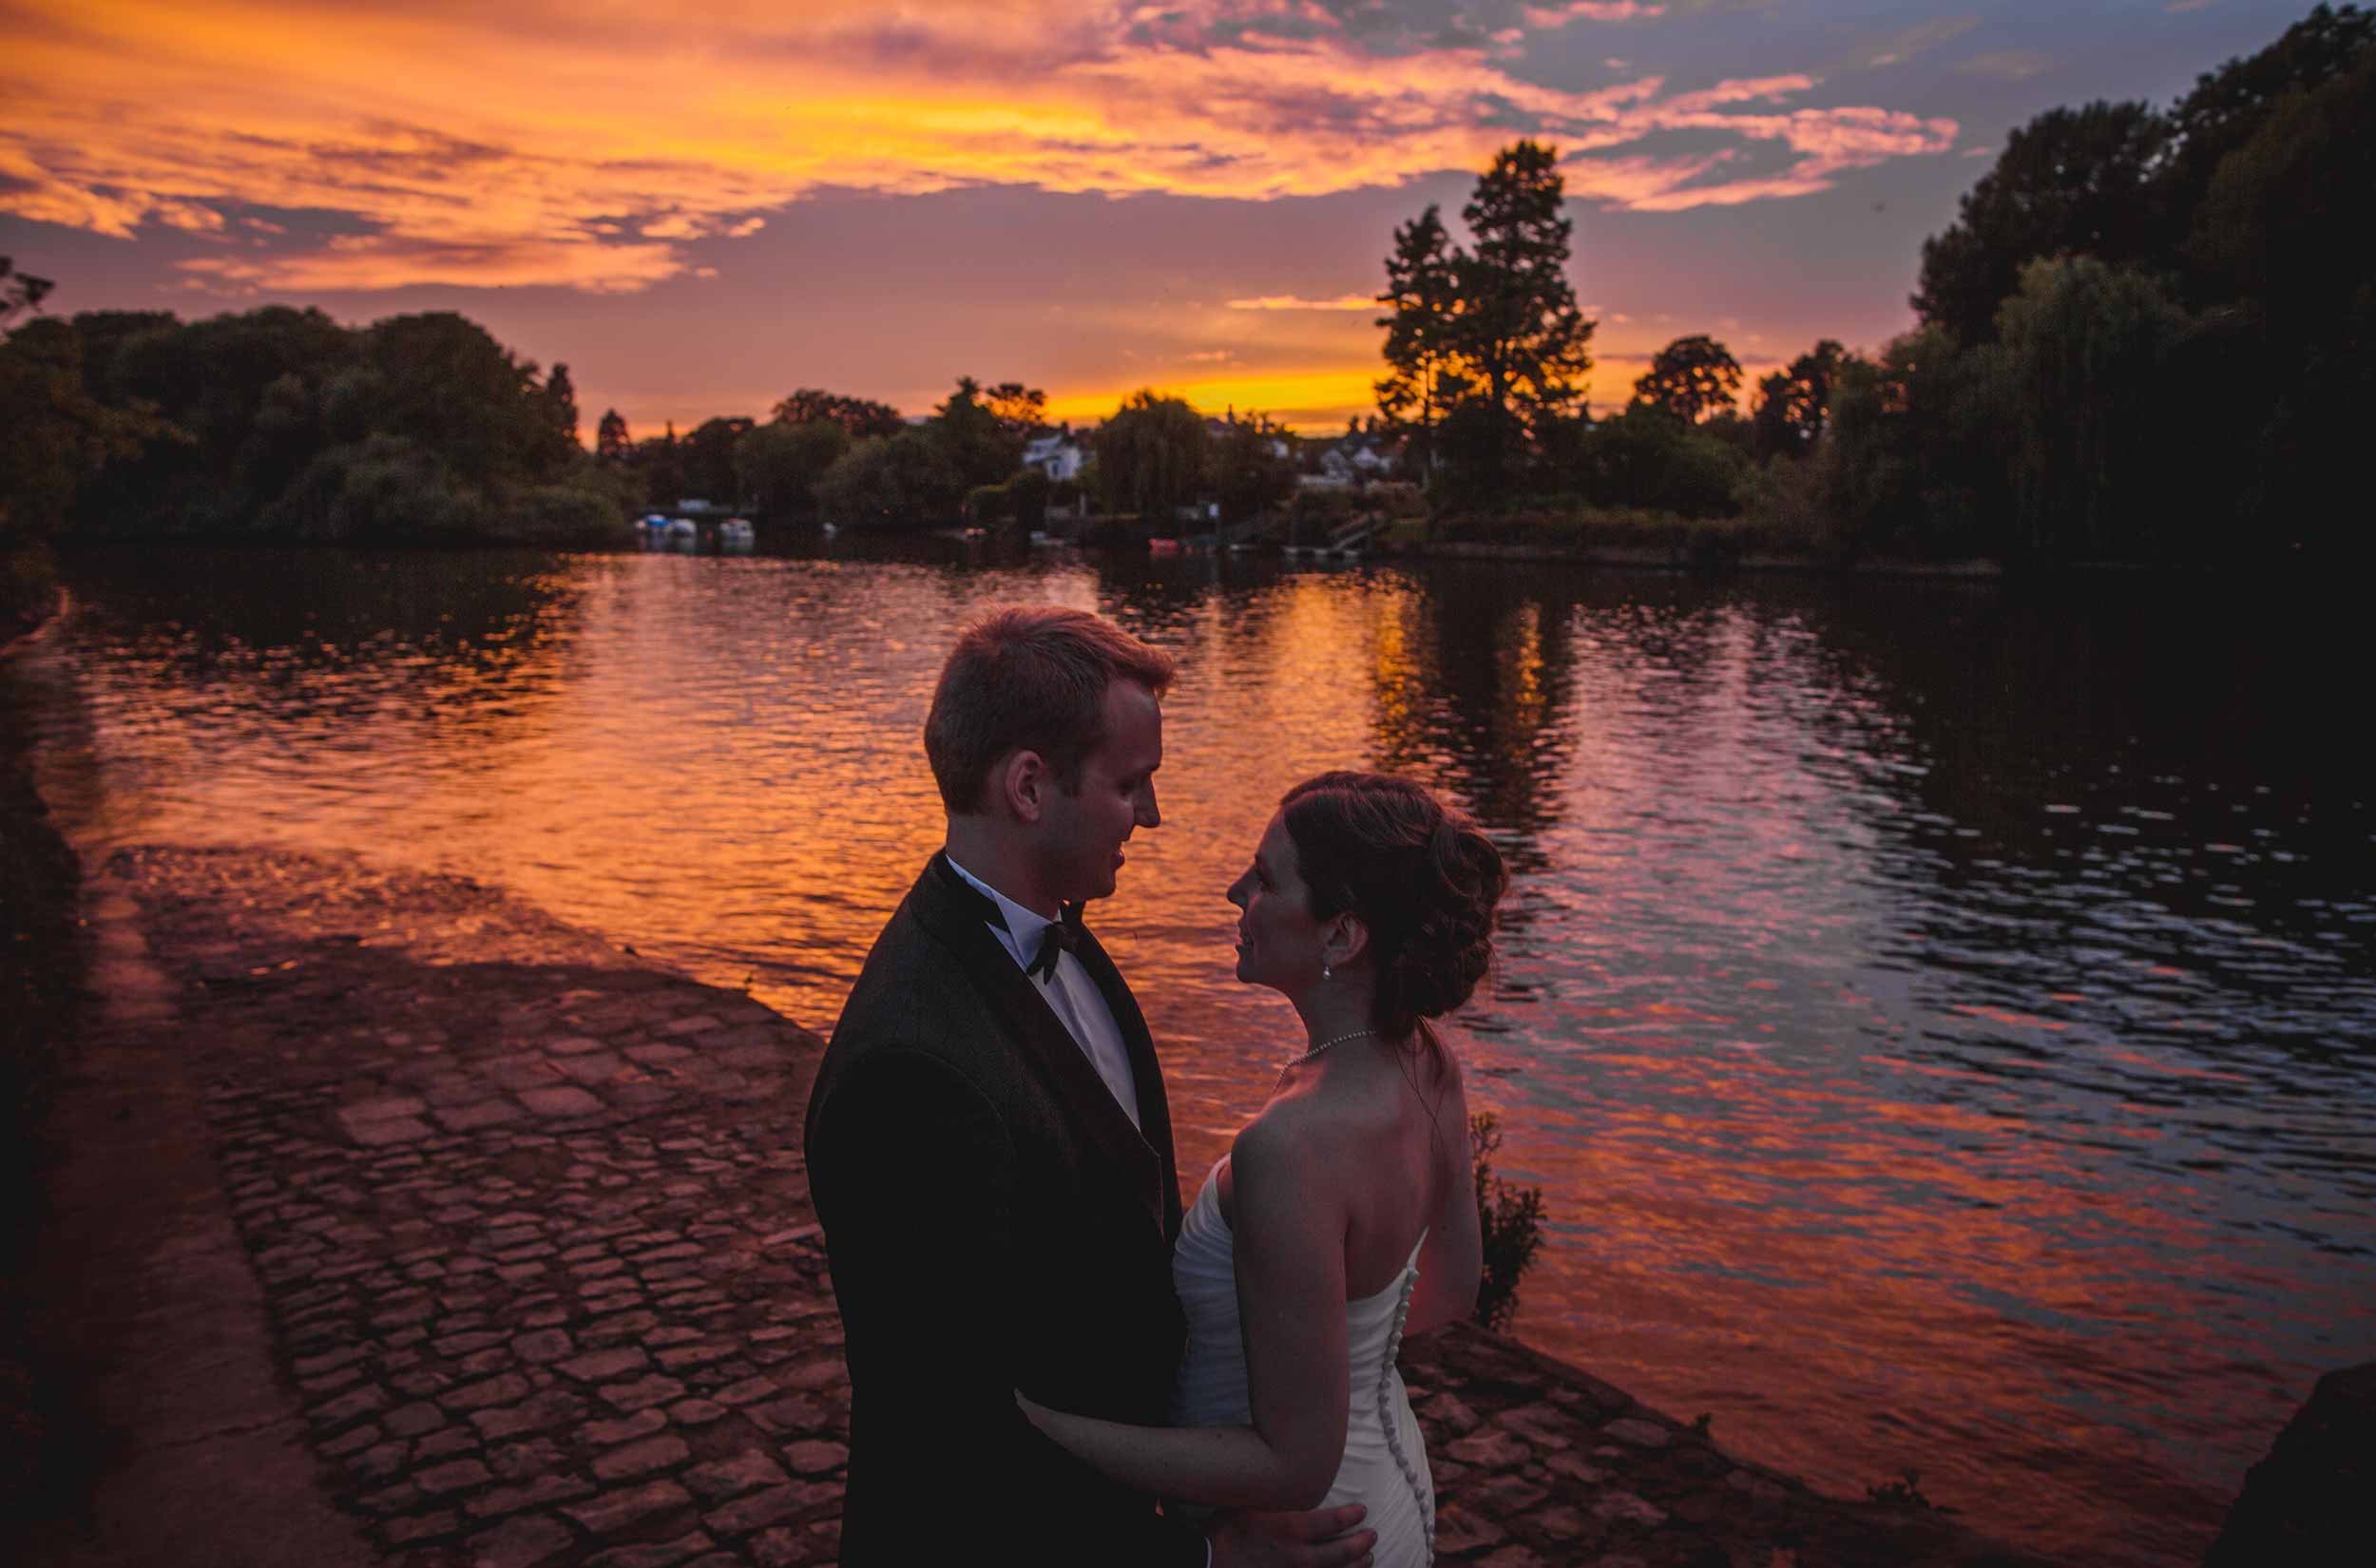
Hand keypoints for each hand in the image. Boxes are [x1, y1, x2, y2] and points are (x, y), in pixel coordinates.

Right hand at [1207, 1505, 1374, 1567]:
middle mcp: (1299, 1557)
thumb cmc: (1225, 1530)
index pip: (1334, 1522)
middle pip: (1343, 1553)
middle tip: (1373, 1536)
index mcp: (1292, 1530)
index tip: (1362, 1511)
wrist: (1208, 1564)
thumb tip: (1295, 1481)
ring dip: (1356, 1567)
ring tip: (1369, 1560)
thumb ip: (1277, 1498)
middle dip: (1362, 1544)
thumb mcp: (1252, 1503)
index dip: (1353, 1516)